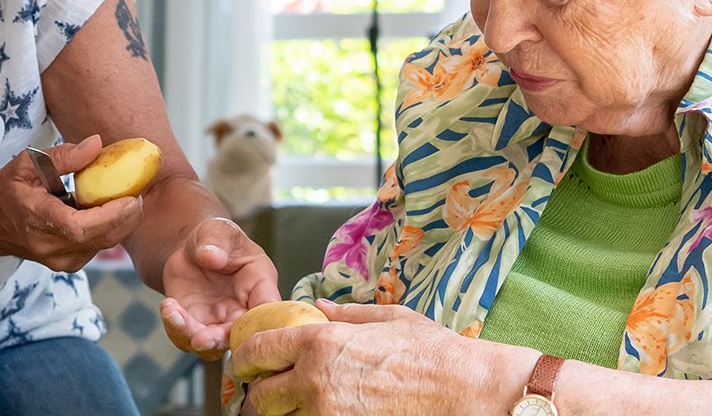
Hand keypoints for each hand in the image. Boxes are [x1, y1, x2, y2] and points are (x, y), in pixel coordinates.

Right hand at [0, 136, 145, 271]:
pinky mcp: (69, 264)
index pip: (78, 227)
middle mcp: (50, 246)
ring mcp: (60, 260)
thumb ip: (63, 156)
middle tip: (138, 192)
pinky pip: (99, 246)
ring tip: (124, 197)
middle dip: (127, 216)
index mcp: (37, 219)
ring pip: (104, 244)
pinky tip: (108, 211)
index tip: (131, 198)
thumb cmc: (7, 192)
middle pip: (100, 238)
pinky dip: (109, 228)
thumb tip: (96, 145)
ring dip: (120, 222)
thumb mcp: (26, 164)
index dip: (110, 215)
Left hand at [158, 217, 279, 359]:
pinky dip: (175, 327)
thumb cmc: (216, 238)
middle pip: (240, 335)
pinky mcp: (195, 324)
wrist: (192, 250)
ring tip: (172, 313)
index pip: (269, 309)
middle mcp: (243, 310)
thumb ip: (216, 240)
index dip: (261, 324)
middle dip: (220, 340)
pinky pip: (186, 337)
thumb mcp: (217, 230)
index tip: (242, 327)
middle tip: (200, 339)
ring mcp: (219, 321)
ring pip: (211, 344)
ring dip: (191, 336)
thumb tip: (211, 257)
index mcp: (260, 284)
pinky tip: (167, 306)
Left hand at [231, 301, 516, 415]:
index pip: (256, 352)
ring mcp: (327, 415)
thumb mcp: (387, 318)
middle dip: (261, 394)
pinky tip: (326, 413)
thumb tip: (318, 307)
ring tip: (302, 403)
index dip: (243, 358)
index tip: (244, 363)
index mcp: (320, 342)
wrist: (467, 391)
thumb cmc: (433, 353)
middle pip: (260, 398)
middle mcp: (315, 381)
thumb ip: (344, 315)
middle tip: (271, 390)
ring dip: (287, 413)